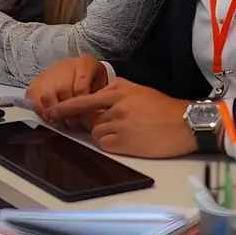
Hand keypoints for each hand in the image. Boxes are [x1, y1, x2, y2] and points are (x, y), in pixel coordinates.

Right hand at [26, 55, 107, 129]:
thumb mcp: (102, 86)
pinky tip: (46, 116)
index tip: (86, 122)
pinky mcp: (39, 78)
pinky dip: (37, 107)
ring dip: (52, 111)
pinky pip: (33, 93)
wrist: (83, 69)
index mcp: (85, 64)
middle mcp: (66, 65)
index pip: (80, 87)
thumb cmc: (94, 81)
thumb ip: (97, 99)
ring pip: (46, 93)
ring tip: (59, 122)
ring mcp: (50, 71)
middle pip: (62, 89)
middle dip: (66, 111)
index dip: (81, 107)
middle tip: (72, 125)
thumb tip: (91, 120)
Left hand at [47, 78, 194, 157]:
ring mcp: (120, 123)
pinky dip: (111, 145)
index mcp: (119, 90)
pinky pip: (105, 145)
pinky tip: (126, 142)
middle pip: (90, 119)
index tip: (51, 112)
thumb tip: (98, 101)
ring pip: (97, 133)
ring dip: (105, 135)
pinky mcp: (126, 142)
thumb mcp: (138, 90)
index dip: (66, 108)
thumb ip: (116, 92)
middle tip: (113, 126)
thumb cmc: (163, 107)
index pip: (84, 99)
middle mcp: (116, 105)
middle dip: (95, 124)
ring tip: (125, 133)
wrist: (184, 122)